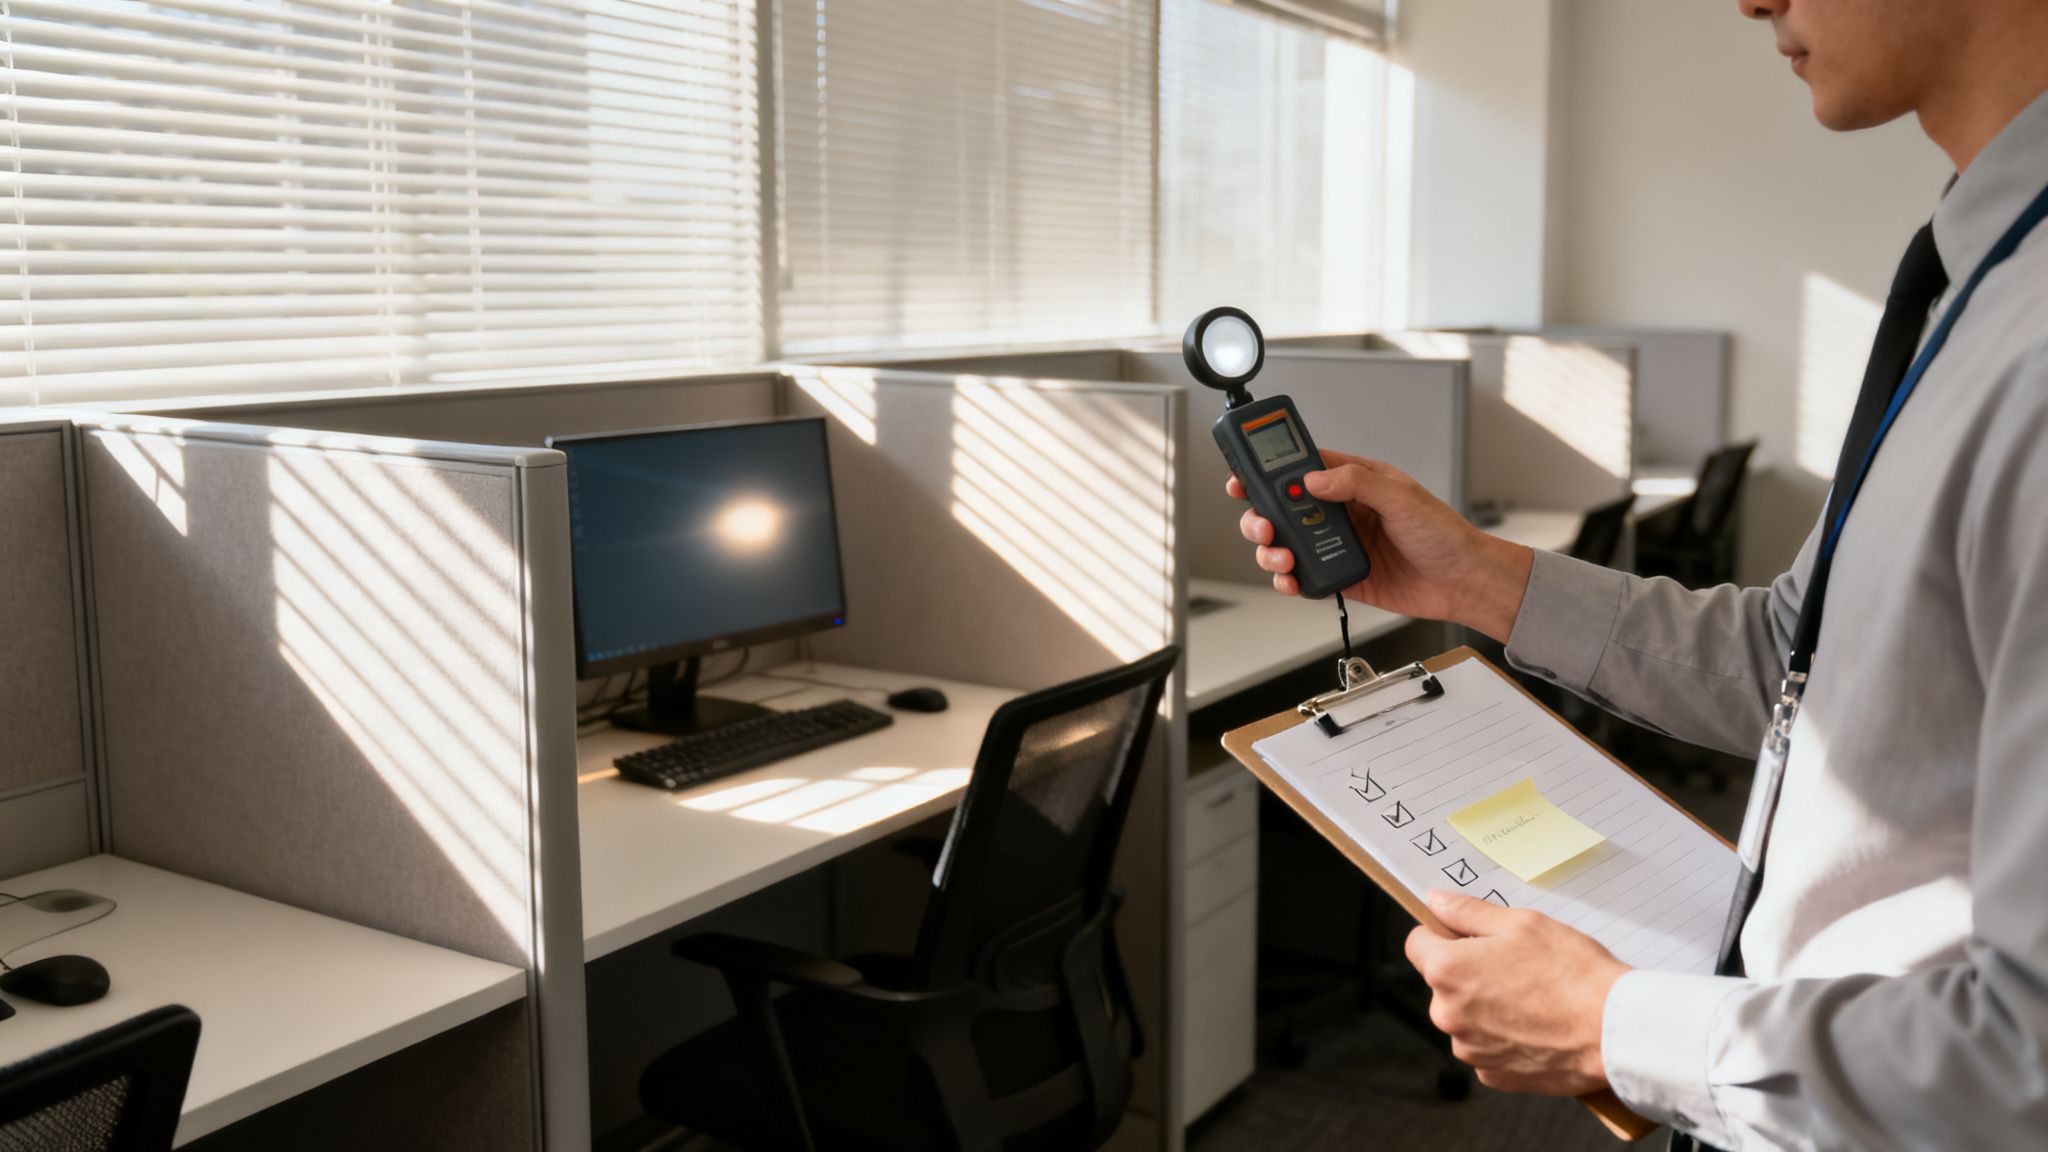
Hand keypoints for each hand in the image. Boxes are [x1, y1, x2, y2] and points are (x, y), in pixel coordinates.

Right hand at [1229, 450, 1534, 640]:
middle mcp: (1341, 512)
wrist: (1462, 582)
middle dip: (1262, 515)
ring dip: (1271, 548)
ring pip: (1286, 542)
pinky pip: (1303, 575)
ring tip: (1281, 555)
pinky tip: (1291, 579)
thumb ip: (1356, 483)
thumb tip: (1314, 479)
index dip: (1271, 470)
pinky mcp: (1341, 576)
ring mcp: (1338, 544)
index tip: (1246, 475)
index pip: (1303, 467)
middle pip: (1283, 507)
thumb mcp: (1402, 497)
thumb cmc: (1444, 535)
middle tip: (1263, 523)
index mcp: (1354, 482)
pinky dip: (1288, 579)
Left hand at [1403, 889, 1627, 1095]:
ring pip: (1466, 1017)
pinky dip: (1504, 1038)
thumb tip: (1436, 901)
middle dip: (1469, 973)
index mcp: (1447, 971)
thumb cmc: (1572, 971)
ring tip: (1533, 998)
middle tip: (1516, 966)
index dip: (1440, 934)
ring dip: (1486, 1007)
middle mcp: (1448, 1015)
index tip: (1465, 936)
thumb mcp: (1521, 924)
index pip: (1417, 944)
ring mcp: (1469, 1050)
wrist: (1614, 1031)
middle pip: (1443, 984)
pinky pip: (1486, 1048)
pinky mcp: (1493, 1075)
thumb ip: (1469, 912)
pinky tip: (1537, 1026)